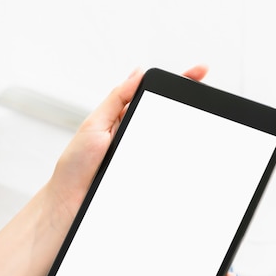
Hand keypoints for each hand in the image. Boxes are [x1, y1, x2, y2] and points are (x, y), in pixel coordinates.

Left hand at [45, 65, 208, 232]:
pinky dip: (178, 163)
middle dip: (189, 105)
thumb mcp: (94, 124)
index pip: (154, 94)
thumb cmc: (75, 166)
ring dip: (184, 136)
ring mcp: (143, 154)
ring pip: (172, 141)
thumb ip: (117, 100)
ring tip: (197, 121)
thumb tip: (138, 73)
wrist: (70, 202)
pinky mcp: (147, 174)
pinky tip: (185, 156)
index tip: (199, 73)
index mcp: (123, 117)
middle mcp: (136, 134)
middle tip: (205, 96)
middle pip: (168, 115)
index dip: (177, 83)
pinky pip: (168, 165)